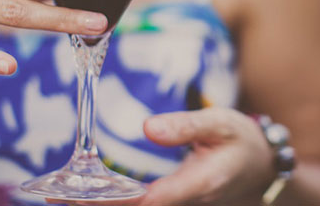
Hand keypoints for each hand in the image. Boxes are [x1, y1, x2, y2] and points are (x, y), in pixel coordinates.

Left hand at [47, 107, 274, 205]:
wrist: (263, 166)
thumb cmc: (240, 140)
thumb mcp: (220, 122)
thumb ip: (185, 126)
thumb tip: (147, 128)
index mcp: (200, 184)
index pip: (150, 200)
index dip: (114, 200)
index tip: (79, 193)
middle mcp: (190, 203)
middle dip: (97, 205)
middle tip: (57, 194)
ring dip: (105, 204)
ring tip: (64, 192)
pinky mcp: (178, 205)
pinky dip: (119, 202)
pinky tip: (94, 193)